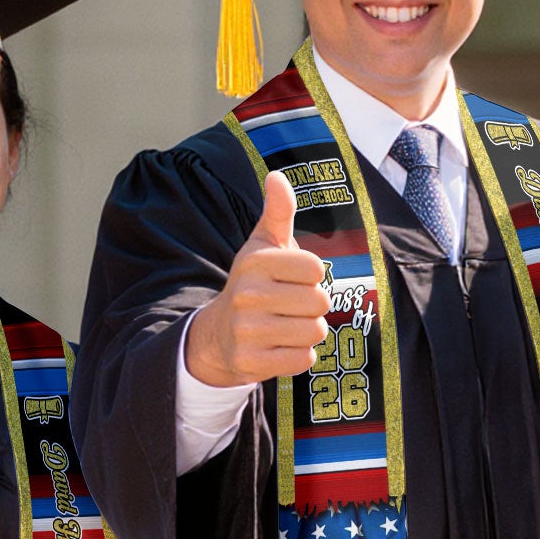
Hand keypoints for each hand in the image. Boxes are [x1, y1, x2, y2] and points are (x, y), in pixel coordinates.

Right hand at [183, 170, 332, 387]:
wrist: (219, 333)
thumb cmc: (254, 283)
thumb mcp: (263, 246)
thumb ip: (278, 212)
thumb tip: (277, 176)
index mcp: (255, 262)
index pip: (316, 268)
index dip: (312, 276)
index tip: (292, 278)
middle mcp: (248, 294)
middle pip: (320, 302)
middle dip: (313, 306)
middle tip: (291, 305)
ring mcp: (247, 331)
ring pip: (315, 332)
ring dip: (308, 331)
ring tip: (286, 325)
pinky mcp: (251, 362)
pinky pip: (303, 360)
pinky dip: (299, 355)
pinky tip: (280, 346)